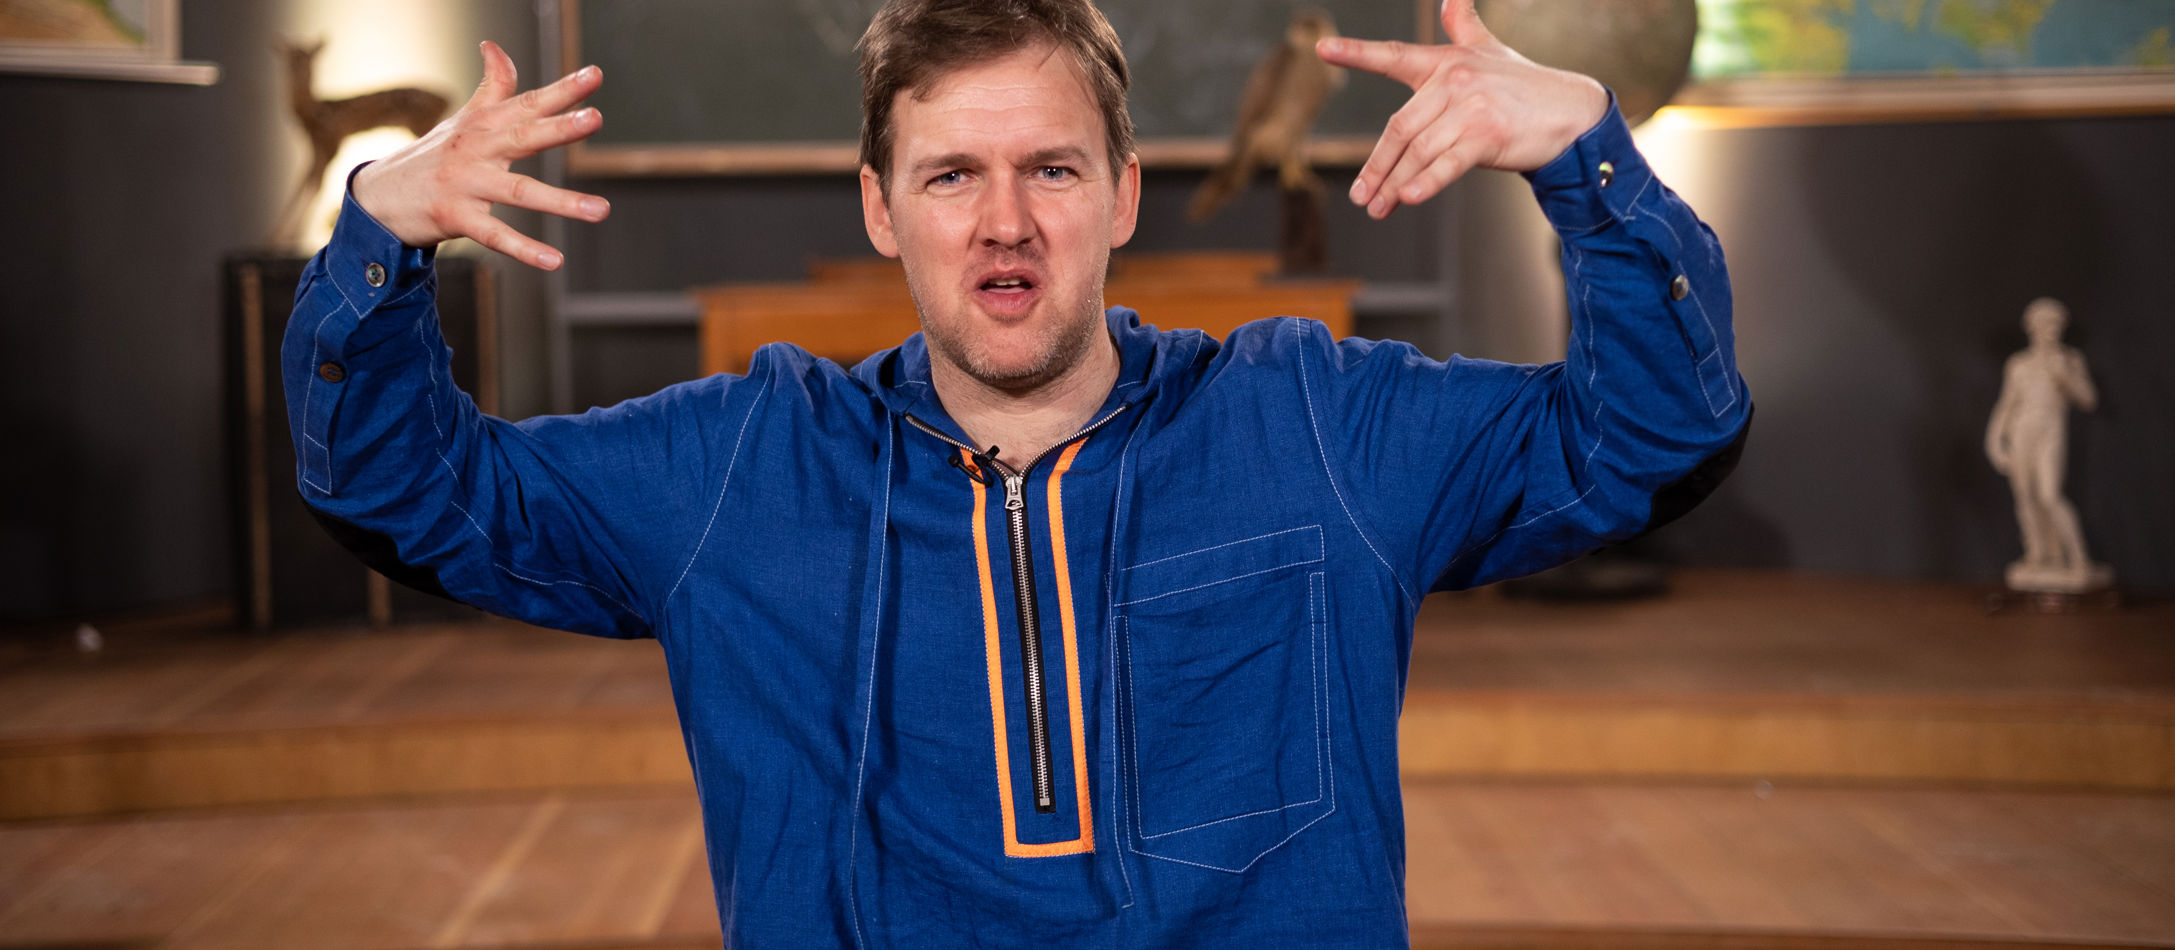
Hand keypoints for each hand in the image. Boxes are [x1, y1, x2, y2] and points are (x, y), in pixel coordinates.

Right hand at [351, 41, 609, 269]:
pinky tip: (555, 260)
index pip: (528, 103)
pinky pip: (495, 235)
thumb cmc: (433, 155)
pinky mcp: (455, 217)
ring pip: (518, 192)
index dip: (563, 89)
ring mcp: (465, 183)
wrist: (377, 196)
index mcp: (484, 125)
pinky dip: (524, 249)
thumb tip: (494, 46)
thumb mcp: (463, 118)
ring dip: (560, 201)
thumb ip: (492, 87)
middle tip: (594, 118)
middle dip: (559, 128)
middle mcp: (476, 149)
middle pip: (523, 136)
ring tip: (600, 209)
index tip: (594, 75)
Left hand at [1316, 0, 1606, 218]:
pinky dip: (1425, 182)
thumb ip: (1463, 26)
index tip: (1322, 50)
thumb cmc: (1523, 85)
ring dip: (1393, 184)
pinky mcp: (1488, 136)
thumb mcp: (1489, 51)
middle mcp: (1454, 80)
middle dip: (1376, 166)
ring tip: (1377, 208)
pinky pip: (1446, 164)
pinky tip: (1407, 198)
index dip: (1357, 53)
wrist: (1571, 111)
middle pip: (1399, 128)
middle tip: (1360, 195)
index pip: (1394, 56)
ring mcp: (1471, 108)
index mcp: (1445, 61)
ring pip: (1418, 151)